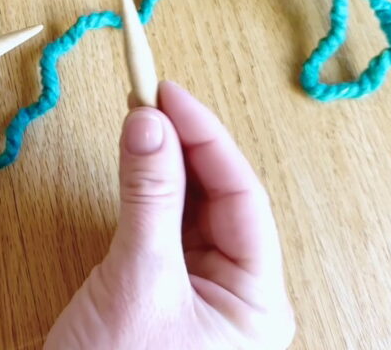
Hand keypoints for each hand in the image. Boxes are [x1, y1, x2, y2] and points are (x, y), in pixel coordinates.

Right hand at [45, 81, 294, 348]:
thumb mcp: (137, 279)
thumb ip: (146, 198)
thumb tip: (148, 121)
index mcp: (256, 299)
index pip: (241, 196)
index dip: (205, 137)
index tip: (167, 92)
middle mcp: (235, 292)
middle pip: (217, 196)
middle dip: (183, 142)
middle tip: (146, 91)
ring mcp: (197, 290)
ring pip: (188, 206)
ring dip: (163, 160)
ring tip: (138, 112)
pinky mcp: (158, 287)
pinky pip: (161, 224)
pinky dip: (145, 188)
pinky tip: (134, 156)